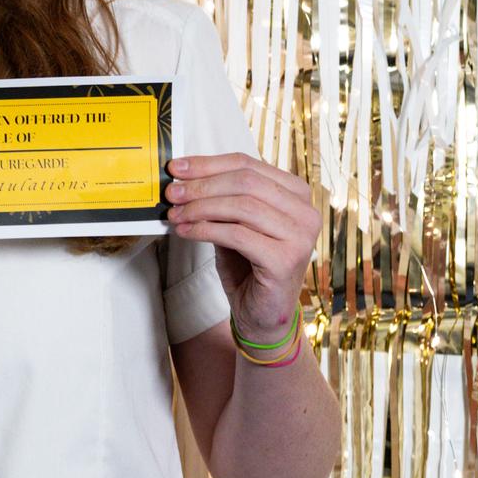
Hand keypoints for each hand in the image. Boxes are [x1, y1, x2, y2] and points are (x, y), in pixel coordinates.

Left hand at [165, 153, 320, 337]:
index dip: (208, 164)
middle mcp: (305, 212)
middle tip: (172, 192)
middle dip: (202, 185)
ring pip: (242, 206)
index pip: (248, 165)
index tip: (177, 167)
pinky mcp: (286, 260)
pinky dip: (205, 230)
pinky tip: (186, 232)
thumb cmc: (248, 266)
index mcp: (296, 194)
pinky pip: (237, 235)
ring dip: (200, 208)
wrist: (262, 313)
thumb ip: (219, 199)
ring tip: (176, 214)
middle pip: (245, 182)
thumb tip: (183, 178)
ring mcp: (300, 237)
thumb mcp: (233, 223)